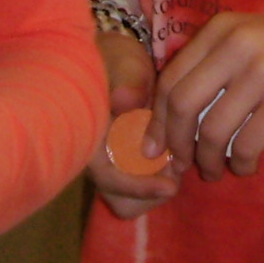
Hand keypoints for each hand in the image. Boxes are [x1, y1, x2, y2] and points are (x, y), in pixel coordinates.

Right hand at [87, 29, 180, 220]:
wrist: (115, 62)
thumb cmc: (116, 62)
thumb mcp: (122, 65)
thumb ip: (126, 82)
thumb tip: (124, 100)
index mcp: (87, 138)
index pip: (108, 178)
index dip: (139, 187)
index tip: (171, 186)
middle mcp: (94, 160)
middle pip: (121, 200)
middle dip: (151, 191)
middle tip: (176, 166)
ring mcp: (109, 166)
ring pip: (130, 199)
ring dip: (155, 185)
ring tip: (174, 157)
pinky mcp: (124, 166)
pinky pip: (140, 187)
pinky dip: (157, 178)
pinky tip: (170, 153)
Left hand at [149, 12, 263, 181]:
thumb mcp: (259, 41)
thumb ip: (219, 66)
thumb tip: (174, 117)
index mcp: (225, 28)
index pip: (172, 78)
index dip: (158, 119)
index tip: (155, 146)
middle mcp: (238, 44)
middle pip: (183, 105)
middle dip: (175, 143)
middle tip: (179, 165)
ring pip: (212, 130)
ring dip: (208, 159)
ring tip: (215, 170)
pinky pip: (247, 144)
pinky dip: (241, 163)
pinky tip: (246, 166)